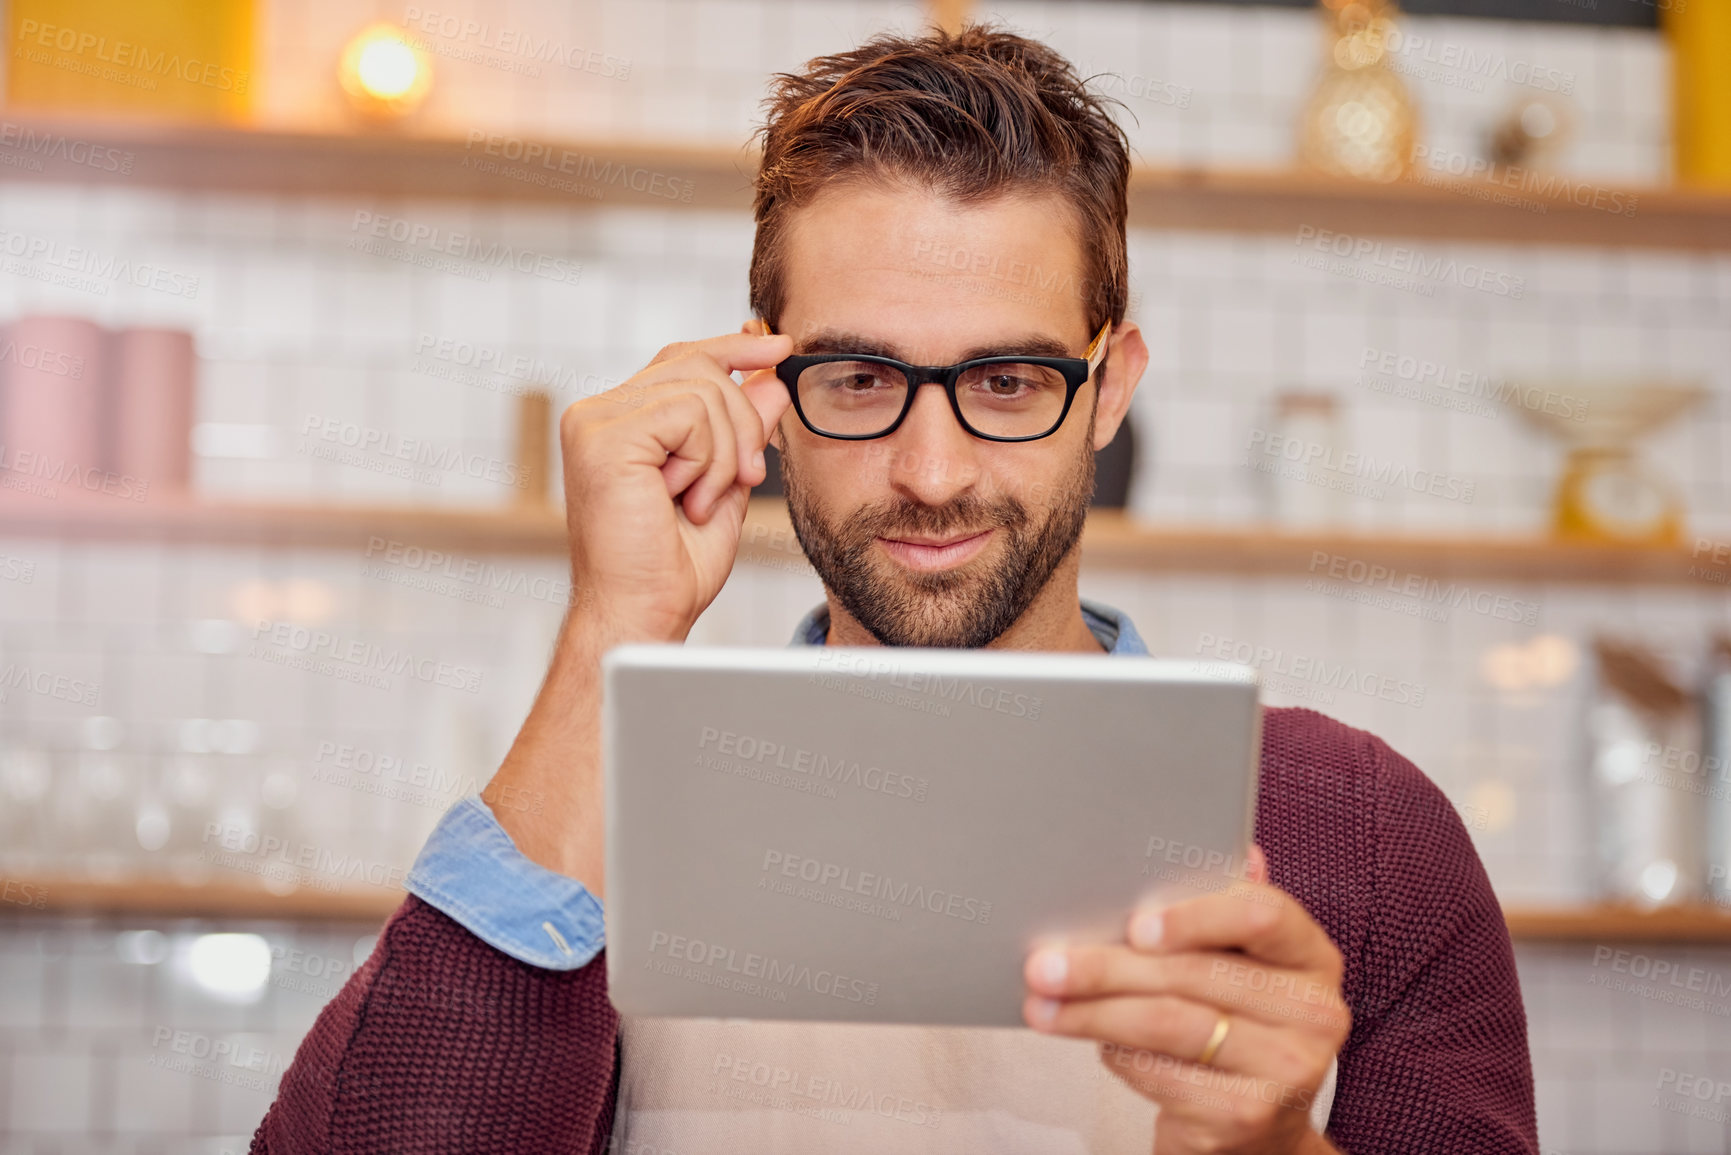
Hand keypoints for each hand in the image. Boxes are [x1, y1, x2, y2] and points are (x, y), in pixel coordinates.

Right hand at [484, 328, 790, 890]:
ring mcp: (593, 422)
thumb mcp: (726, 485)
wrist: (641, 615)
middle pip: (697, 365)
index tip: (781, 346)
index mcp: (620, 420)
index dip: (734, 347)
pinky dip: (707, 459)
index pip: (682, 358)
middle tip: (746, 477)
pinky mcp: (601, 437)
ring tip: (702, 499)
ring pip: (701, 389)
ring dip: (726, 451)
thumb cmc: (672, 567)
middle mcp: (597, 412)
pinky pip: (689, 413)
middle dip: (742, 420)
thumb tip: (772, 377)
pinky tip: (685, 497)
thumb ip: (744, 431)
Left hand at [1021, 846, 1348, 1154]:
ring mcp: (1290, 1068)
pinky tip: (1096, 1043)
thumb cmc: (1232, 1022)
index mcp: (1311, 954)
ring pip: (1170, 1024)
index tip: (1135, 925)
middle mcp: (1315, 1011)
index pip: (1262, 914)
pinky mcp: (1251, 1115)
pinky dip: (1119, 1056)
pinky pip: (1164, 1074)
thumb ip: (1215, 911)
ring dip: (1093, 1013)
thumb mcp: (1234, 964)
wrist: (1255, 1121)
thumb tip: (1205, 848)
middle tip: (1045, 966)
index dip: (1196, 916)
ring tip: (1042, 1005)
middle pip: (1194, 974)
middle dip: (1106, 968)